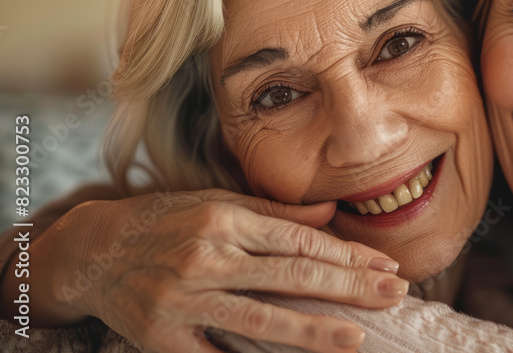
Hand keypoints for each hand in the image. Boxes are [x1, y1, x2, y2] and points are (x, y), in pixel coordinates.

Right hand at [35, 188, 405, 352]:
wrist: (92, 251)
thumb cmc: (165, 221)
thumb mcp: (217, 203)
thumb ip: (276, 213)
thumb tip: (331, 214)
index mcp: (225, 220)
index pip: (299, 240)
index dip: (346, 253)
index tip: (385, 264)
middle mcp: (207, 257)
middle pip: (290, 275)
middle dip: (348, 286)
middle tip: (393, 294)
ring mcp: (184, 299)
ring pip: (260, 318)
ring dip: (313, 330)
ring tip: (356, 337)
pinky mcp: (163, 337)